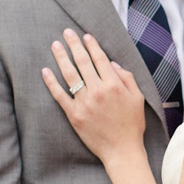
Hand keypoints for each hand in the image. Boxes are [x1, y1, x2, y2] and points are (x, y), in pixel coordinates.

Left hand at [42, 29, 146, 163]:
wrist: (122, 150)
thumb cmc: (132, 124)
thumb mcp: (138, 98)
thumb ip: (126, 77)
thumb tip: (112, 63)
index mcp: (114, 85)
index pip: (100, 59)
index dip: (92, 45)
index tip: (85, 36)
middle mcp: (98, 91)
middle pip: (83, 63)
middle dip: (74, 45)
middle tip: (66, 32)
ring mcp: (84, 103)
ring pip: (69, 75)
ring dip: (61, 58)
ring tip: (55, 45)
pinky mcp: (74, 115)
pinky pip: (59, 96)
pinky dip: (51, 83)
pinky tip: (45, 71)